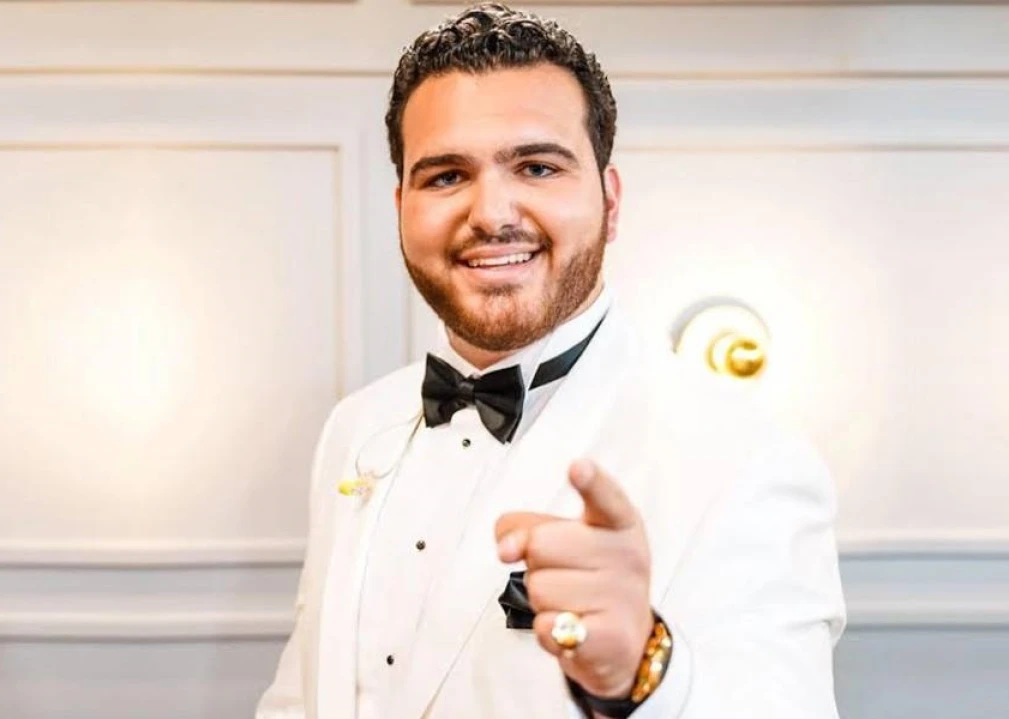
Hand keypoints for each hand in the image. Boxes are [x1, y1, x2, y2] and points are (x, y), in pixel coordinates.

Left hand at [495, 459, 653, 698]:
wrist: (624, 640)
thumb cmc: (590, 578)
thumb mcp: (565, 540)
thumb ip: (527, 528)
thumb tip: (507, 548)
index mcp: (617, 522)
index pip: (605, 497)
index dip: (590, 481)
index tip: (578, 467)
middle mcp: (626, 555)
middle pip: (541, 545)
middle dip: (538, 564)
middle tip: (565, 574)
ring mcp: (623, 596)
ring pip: (539, 588)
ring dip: (543, 601)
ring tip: (571, 604)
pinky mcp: (611, 636)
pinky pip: (547, 626)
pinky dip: (548, 631)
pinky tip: (572, 629)